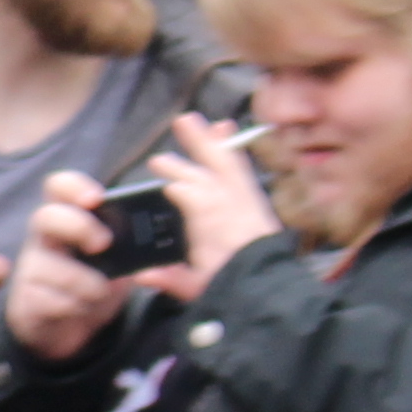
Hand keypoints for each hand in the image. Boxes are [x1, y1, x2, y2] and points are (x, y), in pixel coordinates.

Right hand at [4, 177, 130, 361]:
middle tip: (103, 244)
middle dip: (79, 227)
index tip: (97, 198)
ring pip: (53, 268)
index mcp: (66, 217)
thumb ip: (132, 246)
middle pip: (46, 216)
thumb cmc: (94, 280)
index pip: (58, 187)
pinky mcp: (26, 299)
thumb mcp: (116, 259)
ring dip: (87, 283)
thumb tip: (162, 244)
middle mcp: (43, 237)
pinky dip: (76, 308)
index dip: (74, 186)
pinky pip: (54, 301)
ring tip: (99, 292)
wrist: (70, 325)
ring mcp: (31, 268)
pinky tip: (80, 307)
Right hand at [134, 114, 277, 287]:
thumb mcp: (199, 290)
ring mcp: (246, 205)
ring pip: (226, 166)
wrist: (271, 288)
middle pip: (210, 179)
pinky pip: (240, 167)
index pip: (200, 203)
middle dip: (186, 163)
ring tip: (189, 121)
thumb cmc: (233, 288)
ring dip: (206, 143)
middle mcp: (235, 213)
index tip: (165, 180)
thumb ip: (170, 278)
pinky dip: (231, 147)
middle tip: (159, 158)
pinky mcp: (253, 202)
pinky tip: (225, 127)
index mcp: (219, 235)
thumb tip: (140, 275)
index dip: (183, 188)